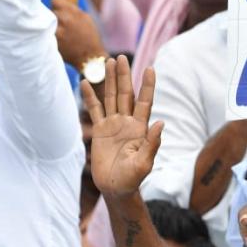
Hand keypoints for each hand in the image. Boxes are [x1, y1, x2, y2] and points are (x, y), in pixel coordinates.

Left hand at [51, 0, 106, 69]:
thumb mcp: (85, 17)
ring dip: (52, 28)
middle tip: (61, 25)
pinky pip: (47, 36)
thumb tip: (60, 5)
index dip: (56, 6)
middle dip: (54, 17)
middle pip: (50, 12)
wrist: (90, 58)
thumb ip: (72, 10)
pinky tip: (60, 42)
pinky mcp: (53, 44)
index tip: (59, 12)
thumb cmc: (89, 37)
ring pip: (47, 24)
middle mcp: (64, 21)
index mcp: (72, 12)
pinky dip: (51, 38)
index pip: (54, 1)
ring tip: (60, 34)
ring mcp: (58, 33)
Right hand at [81, 56, 163, 197]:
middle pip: (126, 94)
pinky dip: (90, 98)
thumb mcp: (144, 164)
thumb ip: (152, 144)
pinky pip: (94, 111)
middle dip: (124, 76)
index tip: (150, 69)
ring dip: (110, 80)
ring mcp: (113, 125)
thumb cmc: (132, 179)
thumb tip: (161, 123)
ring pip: (111, 98)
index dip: (147, 86)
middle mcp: (127, 122)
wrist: (115, 188)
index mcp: (140, 128)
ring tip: (108, 62)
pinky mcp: (100, 131)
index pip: (145, 102)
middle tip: (121, 58)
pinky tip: (85, 83)